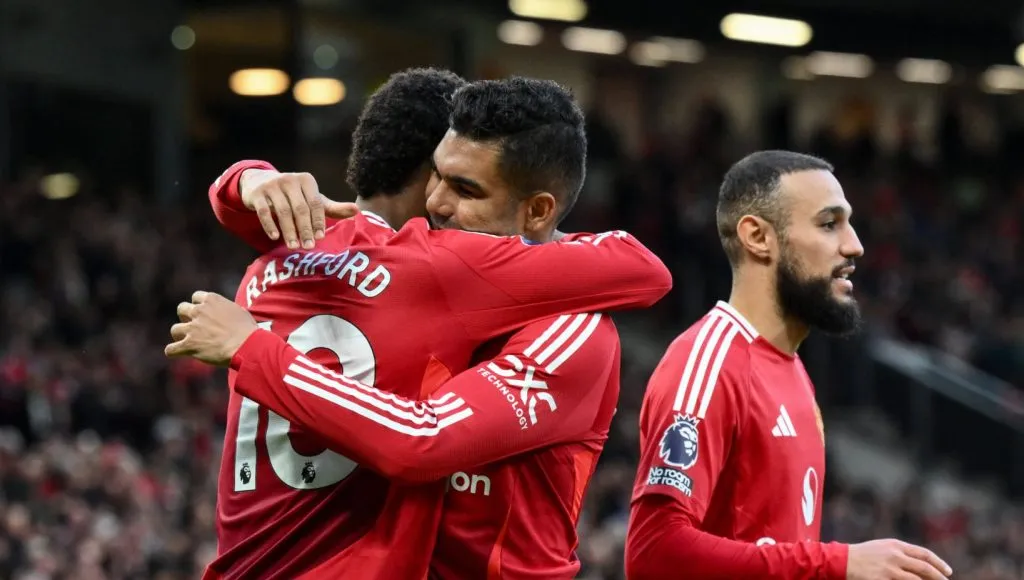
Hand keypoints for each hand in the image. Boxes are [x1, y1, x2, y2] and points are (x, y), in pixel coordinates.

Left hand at [165, 291, 258, 366]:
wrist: (246, 346)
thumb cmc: (247, 330)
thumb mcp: (240, 311)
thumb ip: (226, 309)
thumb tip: (226, 313)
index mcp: (211, 300)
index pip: (196, 297)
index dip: (198, 305)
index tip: (203, 313)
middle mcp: (199, 311)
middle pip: (181, 309)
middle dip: (185, 317)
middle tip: (194, 326)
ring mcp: (192, 328)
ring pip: (175, 329)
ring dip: (180, 335)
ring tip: (187, 341)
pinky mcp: (189, 345)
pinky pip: (171, 349)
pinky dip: (173, 351)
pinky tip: (177, 353)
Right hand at [239, 169, 358, 248]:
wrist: (260, 182)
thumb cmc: (293, 195)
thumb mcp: (312, 198)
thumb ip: (333, 207)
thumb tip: (357, 211)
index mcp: (307, 181)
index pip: (315, 203)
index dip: (318, 221)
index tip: (321, 238)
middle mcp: (290, 180)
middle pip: (300, 209)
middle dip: (305, 229)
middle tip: (308, 247)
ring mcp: (272, 186)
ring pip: (282, 211)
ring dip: (289, 231)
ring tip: (293, 247)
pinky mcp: (257, 194)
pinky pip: (264, 212)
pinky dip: (270, 225)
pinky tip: (275, 237)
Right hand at [847, 539, 951, 579]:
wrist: (841, 560)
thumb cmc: (862, 555)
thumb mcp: (882, 548)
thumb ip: (900, 553)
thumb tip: (920, 564)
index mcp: (896, 545)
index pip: (924, 554)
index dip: (939, 563)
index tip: (948, 571)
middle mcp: (895, 556)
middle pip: (924, 568)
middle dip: (939, 577)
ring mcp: (889, 569)